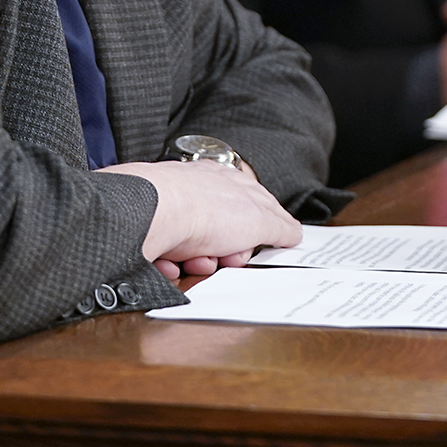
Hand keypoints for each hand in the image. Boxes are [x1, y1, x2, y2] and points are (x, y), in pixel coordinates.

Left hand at [100, 159, 301, 279]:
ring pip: (198, 249)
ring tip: (195, 260)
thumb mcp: (258, 220)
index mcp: (231, 183)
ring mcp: (175, 209)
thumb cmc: (204, 209)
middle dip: (230, 253)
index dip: (264, 231)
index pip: (257, 205)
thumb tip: (294, 232)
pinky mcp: (152, 228)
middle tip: (230, 258)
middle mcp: (202, 192)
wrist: (152, 214)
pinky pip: (168, 255)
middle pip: (227, 234)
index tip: (270, 247)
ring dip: (201, 262)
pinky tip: (170, 262)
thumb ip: (279, 226)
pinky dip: (171, 264)